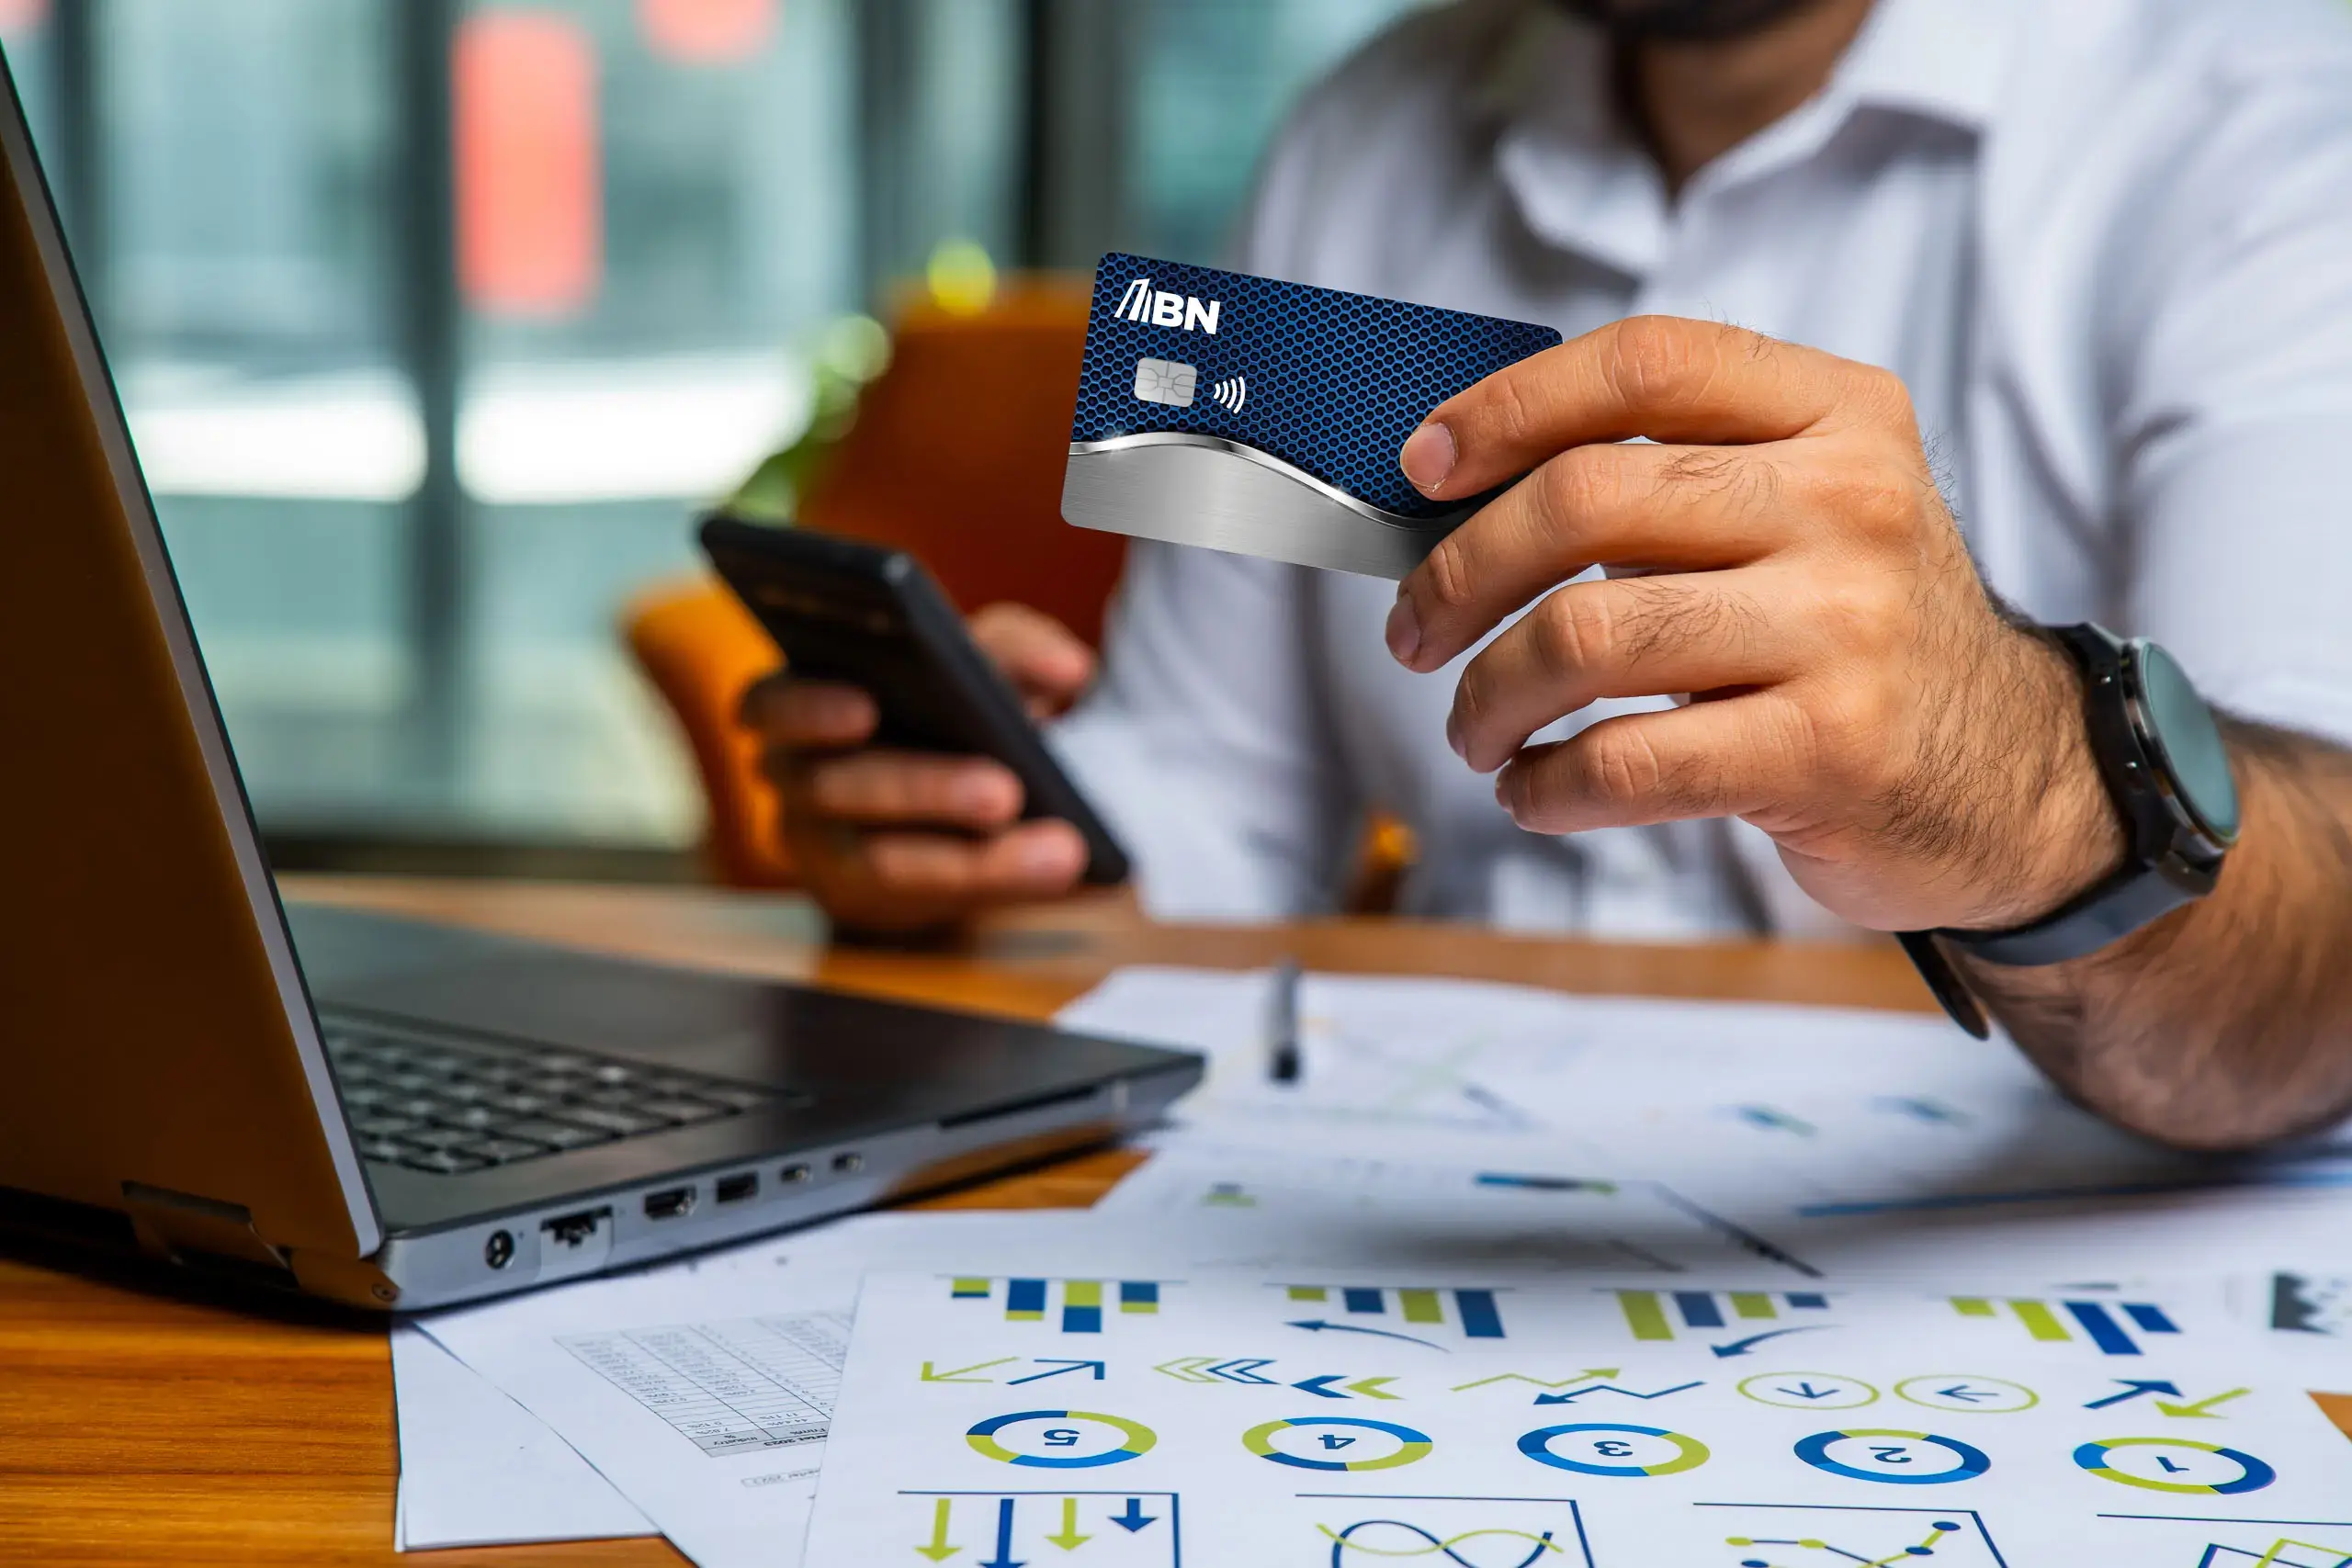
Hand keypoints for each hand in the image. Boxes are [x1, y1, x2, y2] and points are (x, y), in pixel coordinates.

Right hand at [740, 602, 1096, 933]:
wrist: (946, 793)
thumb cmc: (948, 707)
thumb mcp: (978, 663)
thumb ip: (1017, 649)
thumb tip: (1067, 666)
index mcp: (799, 699)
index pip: (772, 703)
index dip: (808, 709)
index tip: (865, 709)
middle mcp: (794, 776)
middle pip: (839, 786)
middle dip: (927, 788)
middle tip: (1006, 792)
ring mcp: (822, 847)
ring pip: (883, 860)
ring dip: (974, 858)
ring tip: (1060, 849)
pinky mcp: (859, 899)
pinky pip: (918, 900)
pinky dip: (988, 881)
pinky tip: (1048, 869)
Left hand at [1385, 315, 2123, 932]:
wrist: (2011, 776)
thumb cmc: (1854, 635)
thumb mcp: (1802, 511)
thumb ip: (1669, 477)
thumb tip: (1458, 491)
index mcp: (1837, 413)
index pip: (1642, 364)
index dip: (1506, 407)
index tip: (1423, 468)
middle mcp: (1850, 502)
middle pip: (1584, 499)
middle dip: (1459, 573)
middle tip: (1414, 632)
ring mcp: (1847, 626)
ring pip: (1585, 634)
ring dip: (1487, 694)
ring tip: (1474, 728)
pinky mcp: (1830, 750)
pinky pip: (1627, 759)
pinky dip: (1546, 784)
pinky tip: (1533, 788)